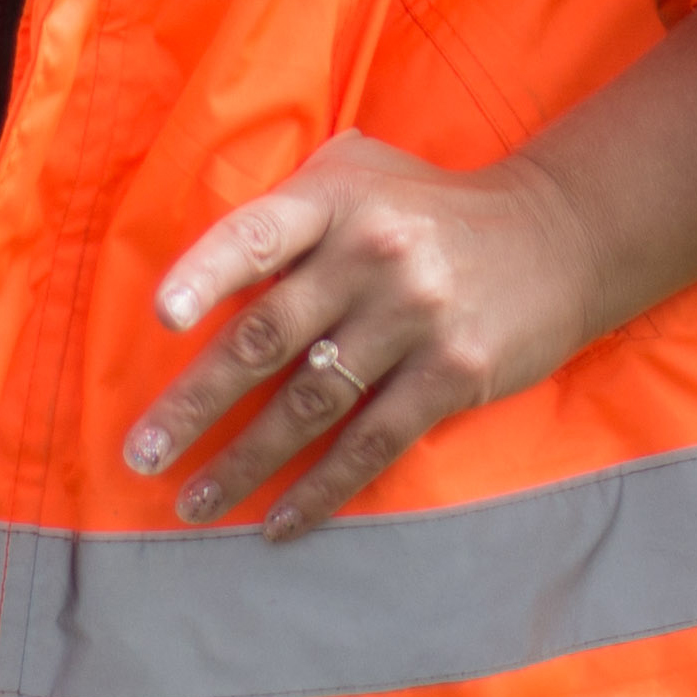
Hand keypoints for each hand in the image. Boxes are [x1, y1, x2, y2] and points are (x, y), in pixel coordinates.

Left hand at [126, 2, 696, 538]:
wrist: (556, 234)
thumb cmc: (426, 205)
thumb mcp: (357, 174)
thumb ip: (288, 214)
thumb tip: (200, 268)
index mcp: (332, 200)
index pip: (254, 237)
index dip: (205, 275)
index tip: (160, 317)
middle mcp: (369, 257)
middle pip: (266, 337)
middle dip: (195, 404)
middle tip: (140, 453)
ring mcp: (413, 318)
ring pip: (309, 405)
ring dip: (244, 463)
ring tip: (193, 502)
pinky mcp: (451, 375)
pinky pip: (371, 445)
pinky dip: (320, 491)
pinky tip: (278, 523)